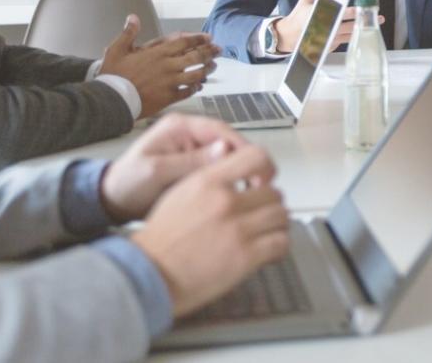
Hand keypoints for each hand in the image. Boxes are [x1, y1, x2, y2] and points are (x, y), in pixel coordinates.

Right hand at [99, 16, 219, 117]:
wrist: (111, 100)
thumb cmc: (113, 76)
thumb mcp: (117, 49)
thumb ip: (128, 33)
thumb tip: (133, 18)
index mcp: (157, 53)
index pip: (184, 42)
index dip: (199, 39)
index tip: (208, 38)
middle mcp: (167, 66)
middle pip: (196, 57)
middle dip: (209, 52)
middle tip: (218, 50)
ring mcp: (169, 82)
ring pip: (196, 74)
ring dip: (207, 70)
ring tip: (213, 67)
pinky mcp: (168, 97)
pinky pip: (187, 92)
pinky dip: (195, 88)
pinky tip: (199, 86)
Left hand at [99, 114, 249, 221]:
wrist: (112, 200)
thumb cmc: (126, 183)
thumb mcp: (156, 171)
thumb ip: (190, 161)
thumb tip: (224, 150)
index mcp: (179, 126)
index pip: (220, 129)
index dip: (242, 147)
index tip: (257, 165)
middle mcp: (190, 134)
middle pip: (229, 142)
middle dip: (244, 161)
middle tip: (259, 181)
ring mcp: (193, 149)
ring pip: (227, 157)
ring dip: (238, 172)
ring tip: (249, 190)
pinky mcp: (195, 165)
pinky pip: (219, 169)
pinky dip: (228, 180)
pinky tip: (234, 194)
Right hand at [130, 144, 290, 318]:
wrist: (149, 274)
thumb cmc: (160, 240)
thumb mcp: (181, 193)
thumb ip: (212, 180)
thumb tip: (239, 175)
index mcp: (208, 182)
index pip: (256, 157)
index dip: (267, 169)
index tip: (265, 181)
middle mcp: (225, 201)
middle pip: (274, 192)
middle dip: (270, 204)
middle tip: (263, 214)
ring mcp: (238, 229)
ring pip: (281, 216)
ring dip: (277, 225)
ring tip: (268, 232)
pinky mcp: (246, 256)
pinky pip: (281, 243)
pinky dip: (279, 246)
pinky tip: (270, 251)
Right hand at [272, 0, 375, 52]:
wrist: (289, 37)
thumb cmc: (299, 16)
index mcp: (320, 15)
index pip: (339, 13)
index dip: (352, 12)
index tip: (362, 9)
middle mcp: (325, 29)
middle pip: (348, 26)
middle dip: (363, 21)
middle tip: (378, 17)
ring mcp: (328, 40)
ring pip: (349, 35)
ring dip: (363, 30)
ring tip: (375, 25)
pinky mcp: (329, 47)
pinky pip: (345, 41)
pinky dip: (353, 37)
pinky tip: (363, 32)